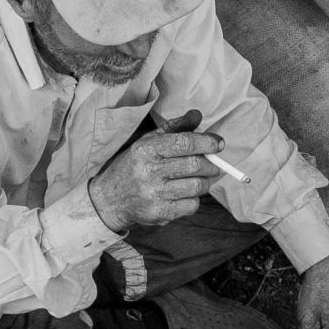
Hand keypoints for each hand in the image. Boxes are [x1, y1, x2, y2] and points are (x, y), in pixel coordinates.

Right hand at [88, 130, 224, 232]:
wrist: (109, 199)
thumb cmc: (133, 166)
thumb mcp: (148, 142)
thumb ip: (175, 128)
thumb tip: (198, 115)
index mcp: (146, 149)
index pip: (184, 142)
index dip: (207, 142)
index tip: (218, 144)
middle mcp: (149, 171)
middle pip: (194, 165)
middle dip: (211, 164)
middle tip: (213, 164)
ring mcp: (154, 194)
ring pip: (197, 186)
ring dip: (205, 182)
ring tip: (200, 178)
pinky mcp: (160, 213)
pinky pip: (192, 205)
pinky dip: (195, 199)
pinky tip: (185, 194)